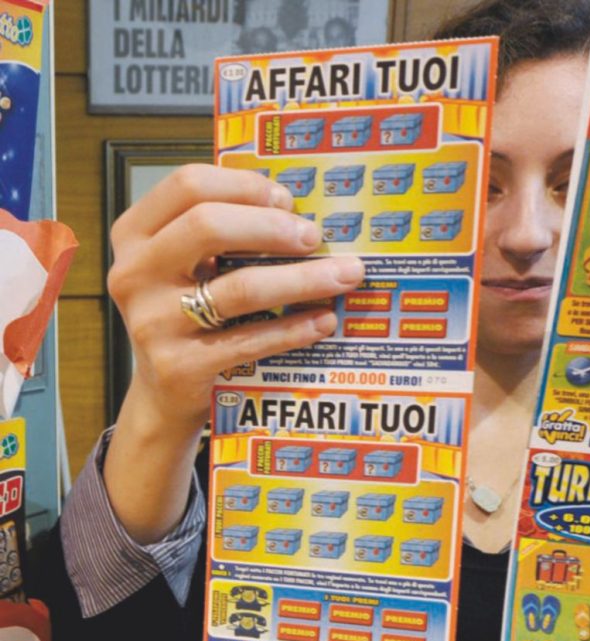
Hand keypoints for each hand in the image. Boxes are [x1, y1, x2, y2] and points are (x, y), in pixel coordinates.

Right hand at [108, 163, 363, 431]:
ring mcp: (154, 322)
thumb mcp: (187, 269)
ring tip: (344, 276)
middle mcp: (136, 274)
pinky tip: (325, 320)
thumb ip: (223, 237)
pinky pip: (250, 341)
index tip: (287, 199)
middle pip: (208, 226)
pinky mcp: (180, 366)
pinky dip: (294, 329)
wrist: (164, 395)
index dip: (244, 186)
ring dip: (302, 279)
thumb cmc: (188, 319)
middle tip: (314, 237)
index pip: (187, 185)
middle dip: (273, 226)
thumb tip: (297, 213)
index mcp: (136, 235)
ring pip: (240, 288)